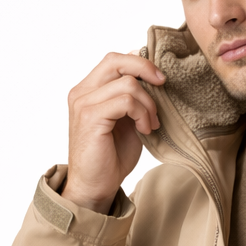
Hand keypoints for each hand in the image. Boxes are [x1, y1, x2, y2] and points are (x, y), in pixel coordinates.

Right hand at [63, 52, 165, 212]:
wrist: (96, 185)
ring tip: (151, 124)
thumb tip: (150, 76)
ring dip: (148, 104)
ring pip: (127, 84)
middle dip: (145, 69)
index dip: (140, 63)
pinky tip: (144, 129)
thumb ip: (132, 98)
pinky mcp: (91, 117)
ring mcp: (83, 103)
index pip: (114, 60)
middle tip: (163, 86)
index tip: (160, 80)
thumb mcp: (126, 120)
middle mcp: (81, 92)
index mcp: (88, 90)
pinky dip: (142, 114)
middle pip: (116, 61)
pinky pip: (126, 101)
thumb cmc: (111, 156)